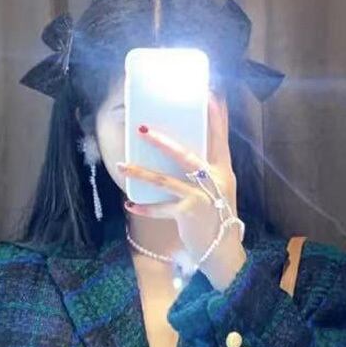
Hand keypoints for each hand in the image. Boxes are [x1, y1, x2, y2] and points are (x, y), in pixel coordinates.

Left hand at [116, 92, 246, 286]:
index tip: (206, 93)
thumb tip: (190, 151)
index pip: (219, 137)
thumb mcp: (220, 191)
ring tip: (122, 165)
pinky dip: (145, 207)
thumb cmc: (218, 219)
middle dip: (162, 141)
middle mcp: (214, 181)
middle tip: (141, 128)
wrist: (223, 252)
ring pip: (167, 180)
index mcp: (223, 171)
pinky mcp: (189, 215)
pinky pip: (162, 208)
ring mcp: (201, 198)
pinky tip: (130, 203)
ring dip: (142, 172)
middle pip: (186, 155)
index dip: (214, 116)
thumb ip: (209, 170)